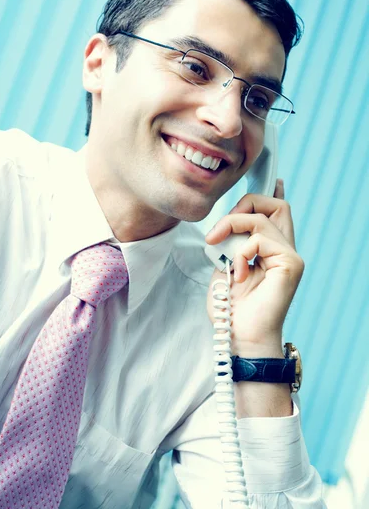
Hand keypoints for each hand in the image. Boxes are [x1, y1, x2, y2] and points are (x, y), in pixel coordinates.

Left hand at [205, 179, 303, 356]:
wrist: (240, 337)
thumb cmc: (232, 309)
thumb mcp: (225, 266)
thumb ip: (231, 243)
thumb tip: (229, 225)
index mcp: (270, 249)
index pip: (277, 211)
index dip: (271, 192)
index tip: (271, 177)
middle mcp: (285, 249)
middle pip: (276, 204)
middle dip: (245, 204)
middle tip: (222, 229)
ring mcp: (290, 256)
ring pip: (262, 218)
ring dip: (233, 229)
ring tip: (224, 255)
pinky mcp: (291, 263)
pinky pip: (261, 238)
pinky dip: (242, 251)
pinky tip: (239, 272)